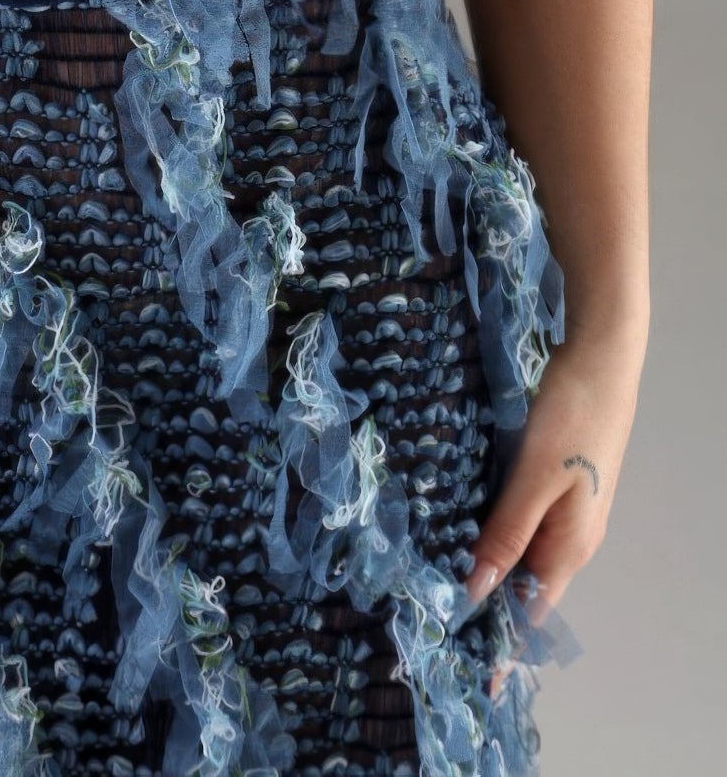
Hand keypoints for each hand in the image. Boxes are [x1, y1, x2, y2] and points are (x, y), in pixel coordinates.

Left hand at [463, 325, 645, 697]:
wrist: (600, 358)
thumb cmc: (570, 417)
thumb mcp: (533, 478)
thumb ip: (505, 534)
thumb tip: (475, 593)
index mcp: (570, 546)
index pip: (531, 614)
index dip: (501, 645)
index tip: (470, 677)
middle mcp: (570, 538)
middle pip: (524, 588)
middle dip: (486, 611)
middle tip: (434, 627)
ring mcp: (564, 509)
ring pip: (519, 555)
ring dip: (485, 571)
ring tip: (435, 587)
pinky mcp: (553, 482)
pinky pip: (519, 523)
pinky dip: (491, 535)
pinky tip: (458, 530)